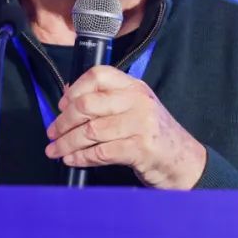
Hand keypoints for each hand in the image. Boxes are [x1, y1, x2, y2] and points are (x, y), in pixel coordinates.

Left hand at [44, 66, 206, 189]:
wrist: (184, 162)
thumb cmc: (155, 136)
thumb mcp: (136, 110)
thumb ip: (108, 100)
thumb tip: (69, 94)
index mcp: (135, 87)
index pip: (98, 75)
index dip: (74, 90)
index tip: (61, 106)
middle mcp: (138, 101)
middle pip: (88, 104)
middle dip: (63, 121)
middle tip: (52, 133)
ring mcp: (141, 124)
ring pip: (90, 130)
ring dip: (67, 143)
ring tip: (55, 151)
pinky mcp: (141, 149)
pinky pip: (101, 152)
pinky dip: (81, 157)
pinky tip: (72, 160)